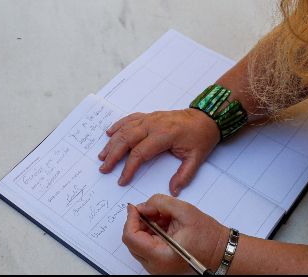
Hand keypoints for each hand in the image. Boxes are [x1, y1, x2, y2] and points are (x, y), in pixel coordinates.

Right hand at [98, 108, 218, 194]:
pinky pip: (129, 119)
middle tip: (104, 168)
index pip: (140, 153)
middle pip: (127, 139)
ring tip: (102, 155)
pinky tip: (109, 134)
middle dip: (113, 155)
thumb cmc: (201, 137)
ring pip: (125, 129)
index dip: (129, 168)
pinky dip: (118, 125)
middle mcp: (153, 124)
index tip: (122, 180)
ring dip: (112, 142)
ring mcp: (149, 118)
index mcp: (164, 135)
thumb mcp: (197, 158)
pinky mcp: (149, 116)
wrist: (206, 118)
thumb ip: (184, 175)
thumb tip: (173, 191)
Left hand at [123, 195, 228, 273]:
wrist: (220, 251)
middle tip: (154, 211)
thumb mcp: (184, 210)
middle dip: (139, 221)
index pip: (131, 237)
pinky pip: (145, 245)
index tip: (137, 207)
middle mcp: (155, 266)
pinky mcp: (159, 263)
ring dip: (146, 226)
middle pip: (131, 240)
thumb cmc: (207, 236)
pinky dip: (151, 232)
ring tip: (164, 219)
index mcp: (161, 256)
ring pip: (137, 241)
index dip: (131, 219)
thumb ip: (159, 203)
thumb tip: (141, 207)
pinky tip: (165, 225)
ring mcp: (156, 266)